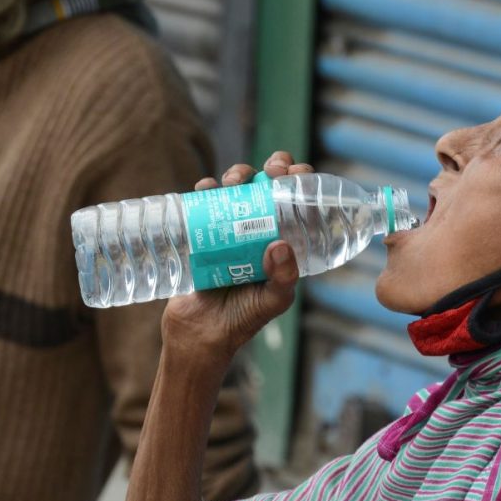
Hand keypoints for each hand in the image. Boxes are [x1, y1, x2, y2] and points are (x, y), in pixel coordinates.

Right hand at [162, 152, 313, 368]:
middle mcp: (258, 230)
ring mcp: (229, 228)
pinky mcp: (201, 231)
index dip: (301, 181)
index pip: (298, 203)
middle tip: (272, 170)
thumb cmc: (242, 320)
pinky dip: (205, 188)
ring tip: (236, 181)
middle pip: (269, 185)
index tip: (297, 173)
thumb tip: (279, 245)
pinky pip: (203, 201)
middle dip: (273, 167)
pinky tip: (207, 188)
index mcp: (283, 241)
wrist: (199, 334)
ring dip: (239, 173)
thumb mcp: (272, 301)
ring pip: (238, 187)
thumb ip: (283, 279)